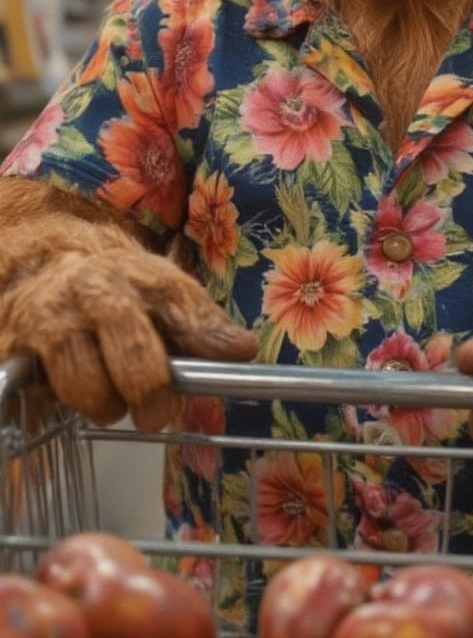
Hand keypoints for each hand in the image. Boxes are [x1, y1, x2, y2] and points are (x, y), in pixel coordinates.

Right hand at [0, 216, 255, 431]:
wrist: (43, 268)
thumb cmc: (118, 294)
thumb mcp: (162, 296)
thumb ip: (200, 326)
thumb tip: (242, 350)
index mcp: (144, 276)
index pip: (181, 305)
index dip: (208, 334)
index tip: (237, 353)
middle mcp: (100, 290)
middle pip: (133, 351)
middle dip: (151, 391)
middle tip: (157, 414)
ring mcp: (56, 316)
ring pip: (86, 382)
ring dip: (104, 405)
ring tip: (109, 402)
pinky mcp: (19, 346)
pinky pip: (43, 392)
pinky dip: (61, 405)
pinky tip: (66, 396)